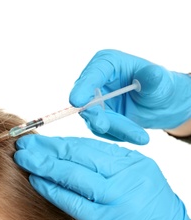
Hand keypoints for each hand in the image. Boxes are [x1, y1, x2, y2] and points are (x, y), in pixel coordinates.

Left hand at [14, 134, 190, 219]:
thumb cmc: (148, 209)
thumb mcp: (135, 178)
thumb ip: (108, 164)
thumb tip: (69, 152)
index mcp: (133, 162)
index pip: (89, 146)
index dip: (61, 141)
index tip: (41, 139)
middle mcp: (126, 176)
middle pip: (78, 156)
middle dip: (47, 148)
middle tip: (25, 143)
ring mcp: (117, 198)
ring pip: (73, 175)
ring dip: (44, 165)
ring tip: (23, 158)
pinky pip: (73, 201)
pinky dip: (52, 190)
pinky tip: (36, 181)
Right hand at [70, 49, 190, 144]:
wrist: (161, 105)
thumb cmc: (160, 85)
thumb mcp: (160, 81)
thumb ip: (153, 78)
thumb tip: (152, 74)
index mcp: (107, 63)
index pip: (91, 75)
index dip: (82, 88)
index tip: (77, 101)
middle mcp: (95, 81)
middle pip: (87, 100)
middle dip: (95, 115)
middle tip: (103, 126)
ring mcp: (93, 100)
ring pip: (95, 119)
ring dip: (115, 129)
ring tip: (140, 136)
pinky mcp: (96, 117)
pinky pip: (102, 130)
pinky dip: (118, 134)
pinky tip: (136, 134)